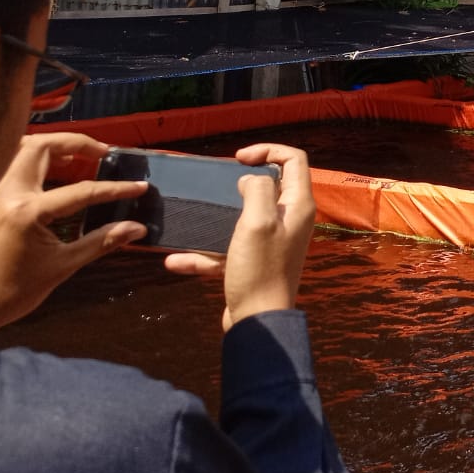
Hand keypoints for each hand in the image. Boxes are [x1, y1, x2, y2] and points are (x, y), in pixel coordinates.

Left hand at [0, 133, 146, 337]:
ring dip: (51, 148)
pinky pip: (10, 169)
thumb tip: (137, 228)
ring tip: (77, 158)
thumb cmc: (12, 293)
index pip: (81, 190)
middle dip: (75, 144)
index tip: (139, 186)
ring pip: (19, 152)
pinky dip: (34, 163)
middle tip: (102, 153)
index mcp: (27, 211)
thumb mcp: (61, 267)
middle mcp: (5, 195)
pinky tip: (50, 177)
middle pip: (41, 147)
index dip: (115, 188)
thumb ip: (100, 242)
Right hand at [164, 144, 314, 331]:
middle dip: (243, 181)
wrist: (258, 322)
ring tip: (196, 218)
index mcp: (297, 205)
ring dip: (217, 219)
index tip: (238, 159)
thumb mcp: (258, 220)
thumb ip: (258, 190)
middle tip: (218, 184)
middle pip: (270, 186)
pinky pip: (227, 250)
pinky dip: (204, 254)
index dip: (268, 150)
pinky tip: (176, 261)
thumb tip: (251, 179)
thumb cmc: (259, 268)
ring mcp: (272, 242)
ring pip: (244, 218)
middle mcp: (290, 221)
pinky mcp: (254, 262)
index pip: (294, 160)